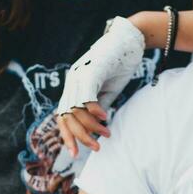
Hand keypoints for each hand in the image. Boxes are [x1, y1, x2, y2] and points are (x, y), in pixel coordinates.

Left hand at [56, 15, 144, 150]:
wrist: (130, 40)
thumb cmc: (119, 65)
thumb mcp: (107, 91)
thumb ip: (98, 107)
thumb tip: (95, 128)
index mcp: (73, 87)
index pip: (62, 117)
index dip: (67, 136)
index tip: (75, 153)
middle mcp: (72, 81)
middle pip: (67, 117)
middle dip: (80, 136)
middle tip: (96, 148)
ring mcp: (79, 75)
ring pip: (76, 109)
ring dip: (91, 126)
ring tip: (106, 134)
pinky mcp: (91, 70)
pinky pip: (87, 95)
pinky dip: (94, 110)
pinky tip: (105, 117)